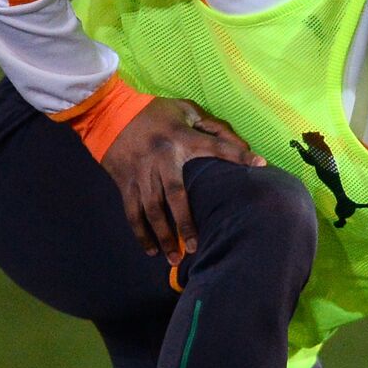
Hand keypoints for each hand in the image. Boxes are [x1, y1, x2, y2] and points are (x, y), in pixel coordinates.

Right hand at [101, 97, 264, 263]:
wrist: (108, 113)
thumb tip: (239, 141)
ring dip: (162, 236)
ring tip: (175, 258)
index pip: (215, 146)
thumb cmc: (152, 112)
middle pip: (175, 196)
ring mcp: (141, 173)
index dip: (237, 154)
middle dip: (184, 223)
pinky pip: (132, 213)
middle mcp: (161, 158)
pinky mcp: (125, 183)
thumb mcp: (184, 110)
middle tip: (194, 247)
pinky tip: (151, 250)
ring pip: (152, 211)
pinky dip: (140, 234)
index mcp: (180, 138)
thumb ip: (211, 125)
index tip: (260, 165)